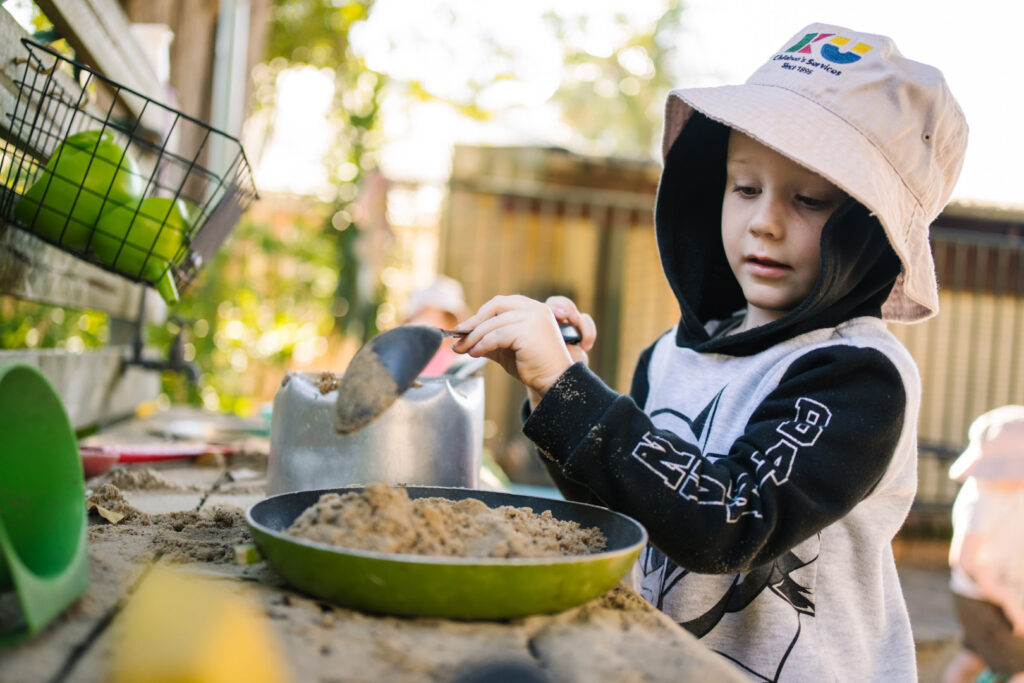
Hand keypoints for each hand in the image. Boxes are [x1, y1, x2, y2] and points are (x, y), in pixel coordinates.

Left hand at [452, 295, 594, 399]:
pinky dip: (482, 344)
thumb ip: (491, 339)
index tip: (464, 328)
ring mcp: (533, 318)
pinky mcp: (528, 332)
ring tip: (463, 349)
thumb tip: (465, 339)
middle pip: (495, 307)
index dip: (481, 314)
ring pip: (493, 323)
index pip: (501, 304)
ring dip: (474, 337)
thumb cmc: (534, 366)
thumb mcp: (509, 349)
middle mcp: (536, 309)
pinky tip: (475, 353)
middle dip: (474, 321)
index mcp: (534, 309)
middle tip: (458, 335)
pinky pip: (497, 336)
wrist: (555, 382)